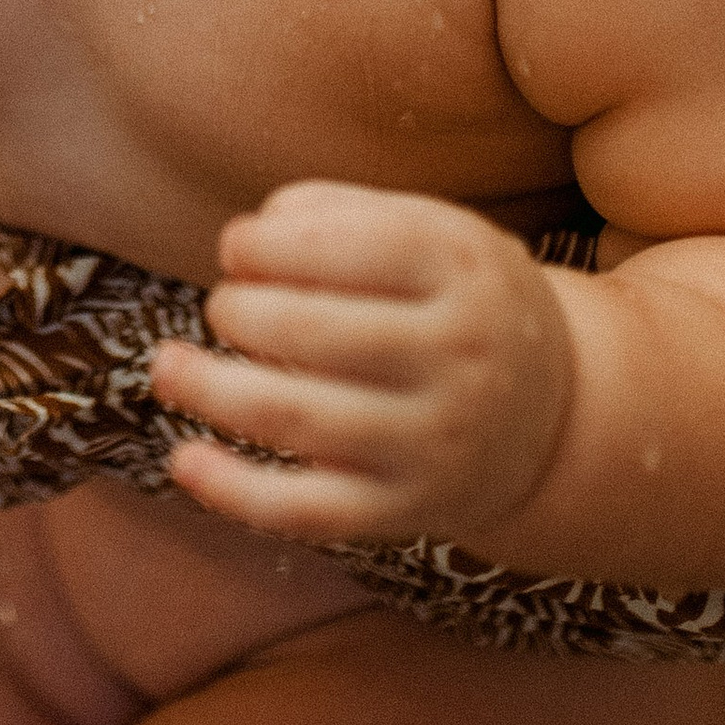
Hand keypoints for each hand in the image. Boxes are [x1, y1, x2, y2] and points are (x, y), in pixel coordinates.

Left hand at [155, 183, 576, 547]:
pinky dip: (234, 492)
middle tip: (223, 305)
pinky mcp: (405, 510)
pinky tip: (184, 462)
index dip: (266, 245)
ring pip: (297, 419)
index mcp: (461, 271)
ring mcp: (432, 442)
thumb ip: (339, 213)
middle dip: (239, 311)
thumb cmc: (456, 301)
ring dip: (211, 389)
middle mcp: (456, 357)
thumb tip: (249, 237)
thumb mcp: (431, 230)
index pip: (346, 248)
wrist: (557, 415)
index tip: (235, 248)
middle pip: (313, 333)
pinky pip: (308, 511)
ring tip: (166, 366)